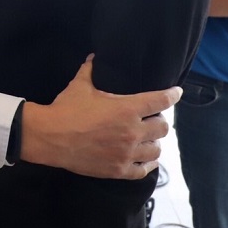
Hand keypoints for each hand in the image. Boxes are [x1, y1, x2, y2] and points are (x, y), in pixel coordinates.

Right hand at [21, 55, 179, 179]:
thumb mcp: (80, 85)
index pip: (160, 100)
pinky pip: (144, 170)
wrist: (50, 137)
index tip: (177, 92)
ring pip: (157, 150)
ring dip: (154, 142)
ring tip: (148, 139)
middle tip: (152, 119)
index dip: (172, 95)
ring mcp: (127, 153)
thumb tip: (94, 57)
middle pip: (163, 127)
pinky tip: (146, 160)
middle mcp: (132, 132)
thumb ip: (91, 70)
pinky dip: (148, 164)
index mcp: (127, 108)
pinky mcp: (118, 170)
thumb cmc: (66, 109)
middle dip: (159, 121)